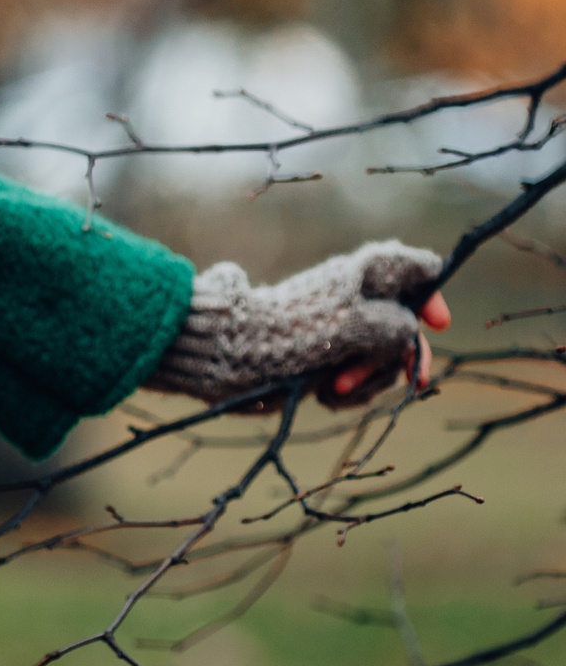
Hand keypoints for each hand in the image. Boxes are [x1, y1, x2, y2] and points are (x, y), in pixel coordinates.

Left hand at [151, 240, 447, 409]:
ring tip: (334, 385)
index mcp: (357, 277)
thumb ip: (393, 324)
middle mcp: (351, 302)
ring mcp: (339, 334)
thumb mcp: (351, 325)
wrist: (226, 356)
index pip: (411, 269)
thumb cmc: (287, 332)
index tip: (439, 323)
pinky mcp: (325, 363)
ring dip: (368, 378)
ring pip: (382, 358)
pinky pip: (358, 380)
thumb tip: (410, 330)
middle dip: (404, 353)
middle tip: (416, 380)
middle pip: (404, 324)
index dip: (430, 292)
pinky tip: (325, 396)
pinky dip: (348, 391)